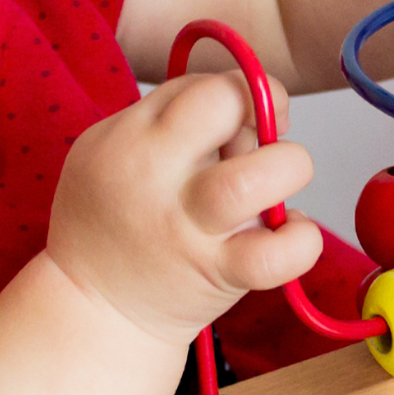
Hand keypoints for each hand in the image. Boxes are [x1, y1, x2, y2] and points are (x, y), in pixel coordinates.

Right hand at [46, 71, 322, 341]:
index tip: (243, 118)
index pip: (204, 86)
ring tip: (277, 189)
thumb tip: (251, 107)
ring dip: (289, 168)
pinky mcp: (219, 274)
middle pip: (227, 107)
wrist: (92, 308)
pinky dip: (301, 240)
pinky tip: (287, 233)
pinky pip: (278, 254)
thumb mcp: (108, 148)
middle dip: (267, 110)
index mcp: (131, 138)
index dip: (241, 92)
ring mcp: (191, 228)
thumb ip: (169, 118)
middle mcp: (159, 176)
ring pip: (259, 177)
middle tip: (265, 143)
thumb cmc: (110, 221)